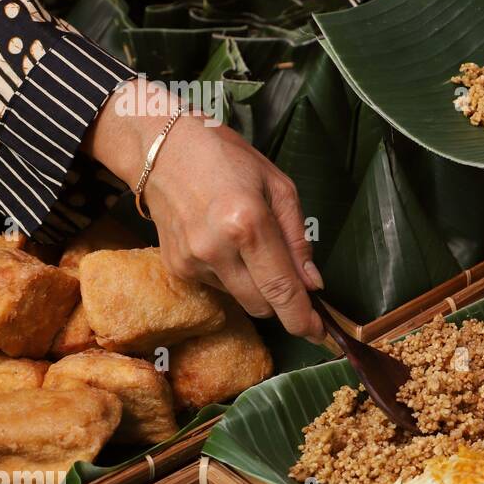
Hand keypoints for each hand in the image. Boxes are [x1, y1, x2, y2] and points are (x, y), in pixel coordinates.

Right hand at [85, 79, 324, 341]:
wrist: (164, 149)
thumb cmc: (230, 160)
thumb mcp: (279, 188)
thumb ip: (298, 241)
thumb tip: (312, 286)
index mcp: (248, 223)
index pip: (281, 288)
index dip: (303, 318)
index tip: (319, 334)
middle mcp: (216, 248)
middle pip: (262, 304)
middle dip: (282, 301)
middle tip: (293, 282)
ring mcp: (191, 261)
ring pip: (241, 299)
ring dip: (255, 286)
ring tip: (249, 244)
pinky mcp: (175, 267)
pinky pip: (218, 288)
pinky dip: (231, 276)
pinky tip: (224, 244)